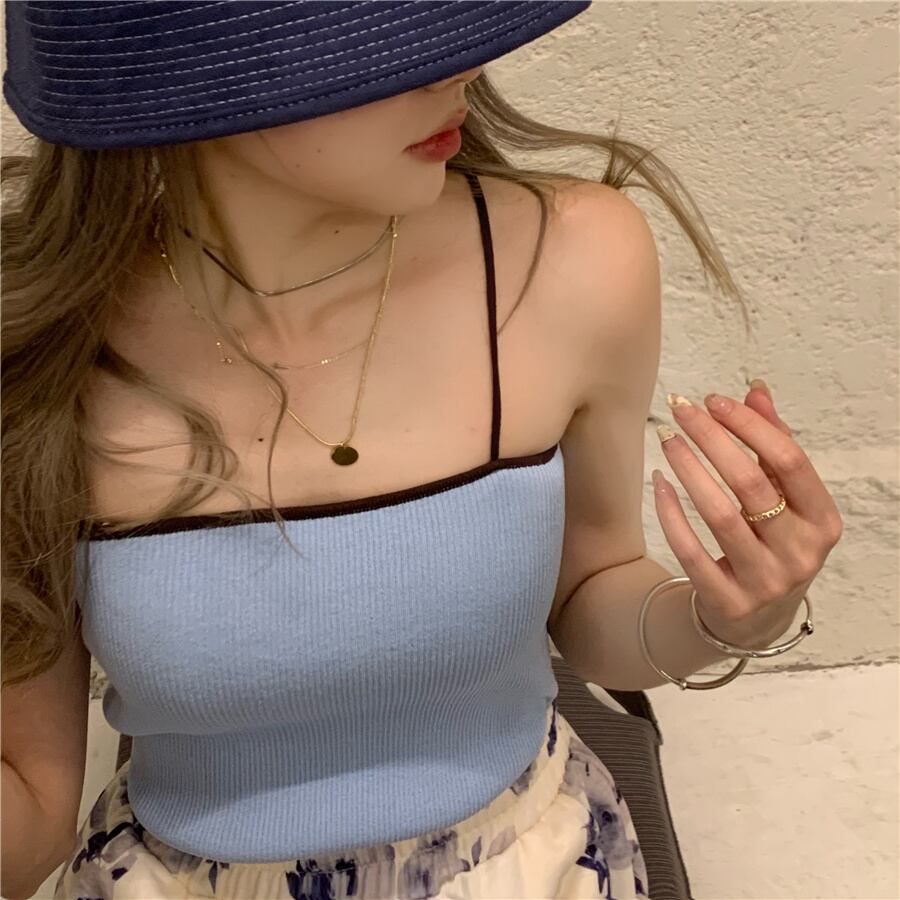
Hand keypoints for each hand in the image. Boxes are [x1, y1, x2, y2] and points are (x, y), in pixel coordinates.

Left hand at [651, 380, 842, 648]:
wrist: (755, 618)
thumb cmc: (770, 541)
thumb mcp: (784, 498)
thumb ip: (772, 445)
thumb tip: (756, 391)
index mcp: (823, 521)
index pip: (790, 461)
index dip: (750, 426)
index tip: (714, 401)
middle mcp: (801, 553)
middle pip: (751, 483)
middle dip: (712, 438)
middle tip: (681, 409)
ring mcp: (766, 582)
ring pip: (720, 515)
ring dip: (689, 469)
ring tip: (667, 439)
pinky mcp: (728, 601)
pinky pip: (691, 552)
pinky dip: (671, 514)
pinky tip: (658, 482)